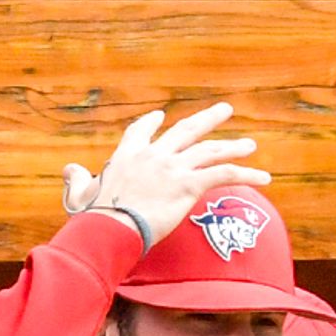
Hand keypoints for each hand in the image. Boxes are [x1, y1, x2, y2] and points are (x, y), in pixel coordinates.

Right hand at [61, 103, 266, 252]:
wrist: (109, 225)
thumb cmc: (93, 215)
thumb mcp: (79, 192)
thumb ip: (77, 179)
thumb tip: (70, 169)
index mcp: (128, 154)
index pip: (143, 130)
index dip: (153, 123)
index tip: (161, 117)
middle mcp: (154, 154)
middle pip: (186, 130)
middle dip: (207, 119)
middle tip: (224, 110)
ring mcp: (173, 167)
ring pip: (210, 150)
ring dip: (233, 146)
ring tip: (251, 144)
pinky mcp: (188, 185)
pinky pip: (224, 175)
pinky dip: (246, 174)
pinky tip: (265, 177)